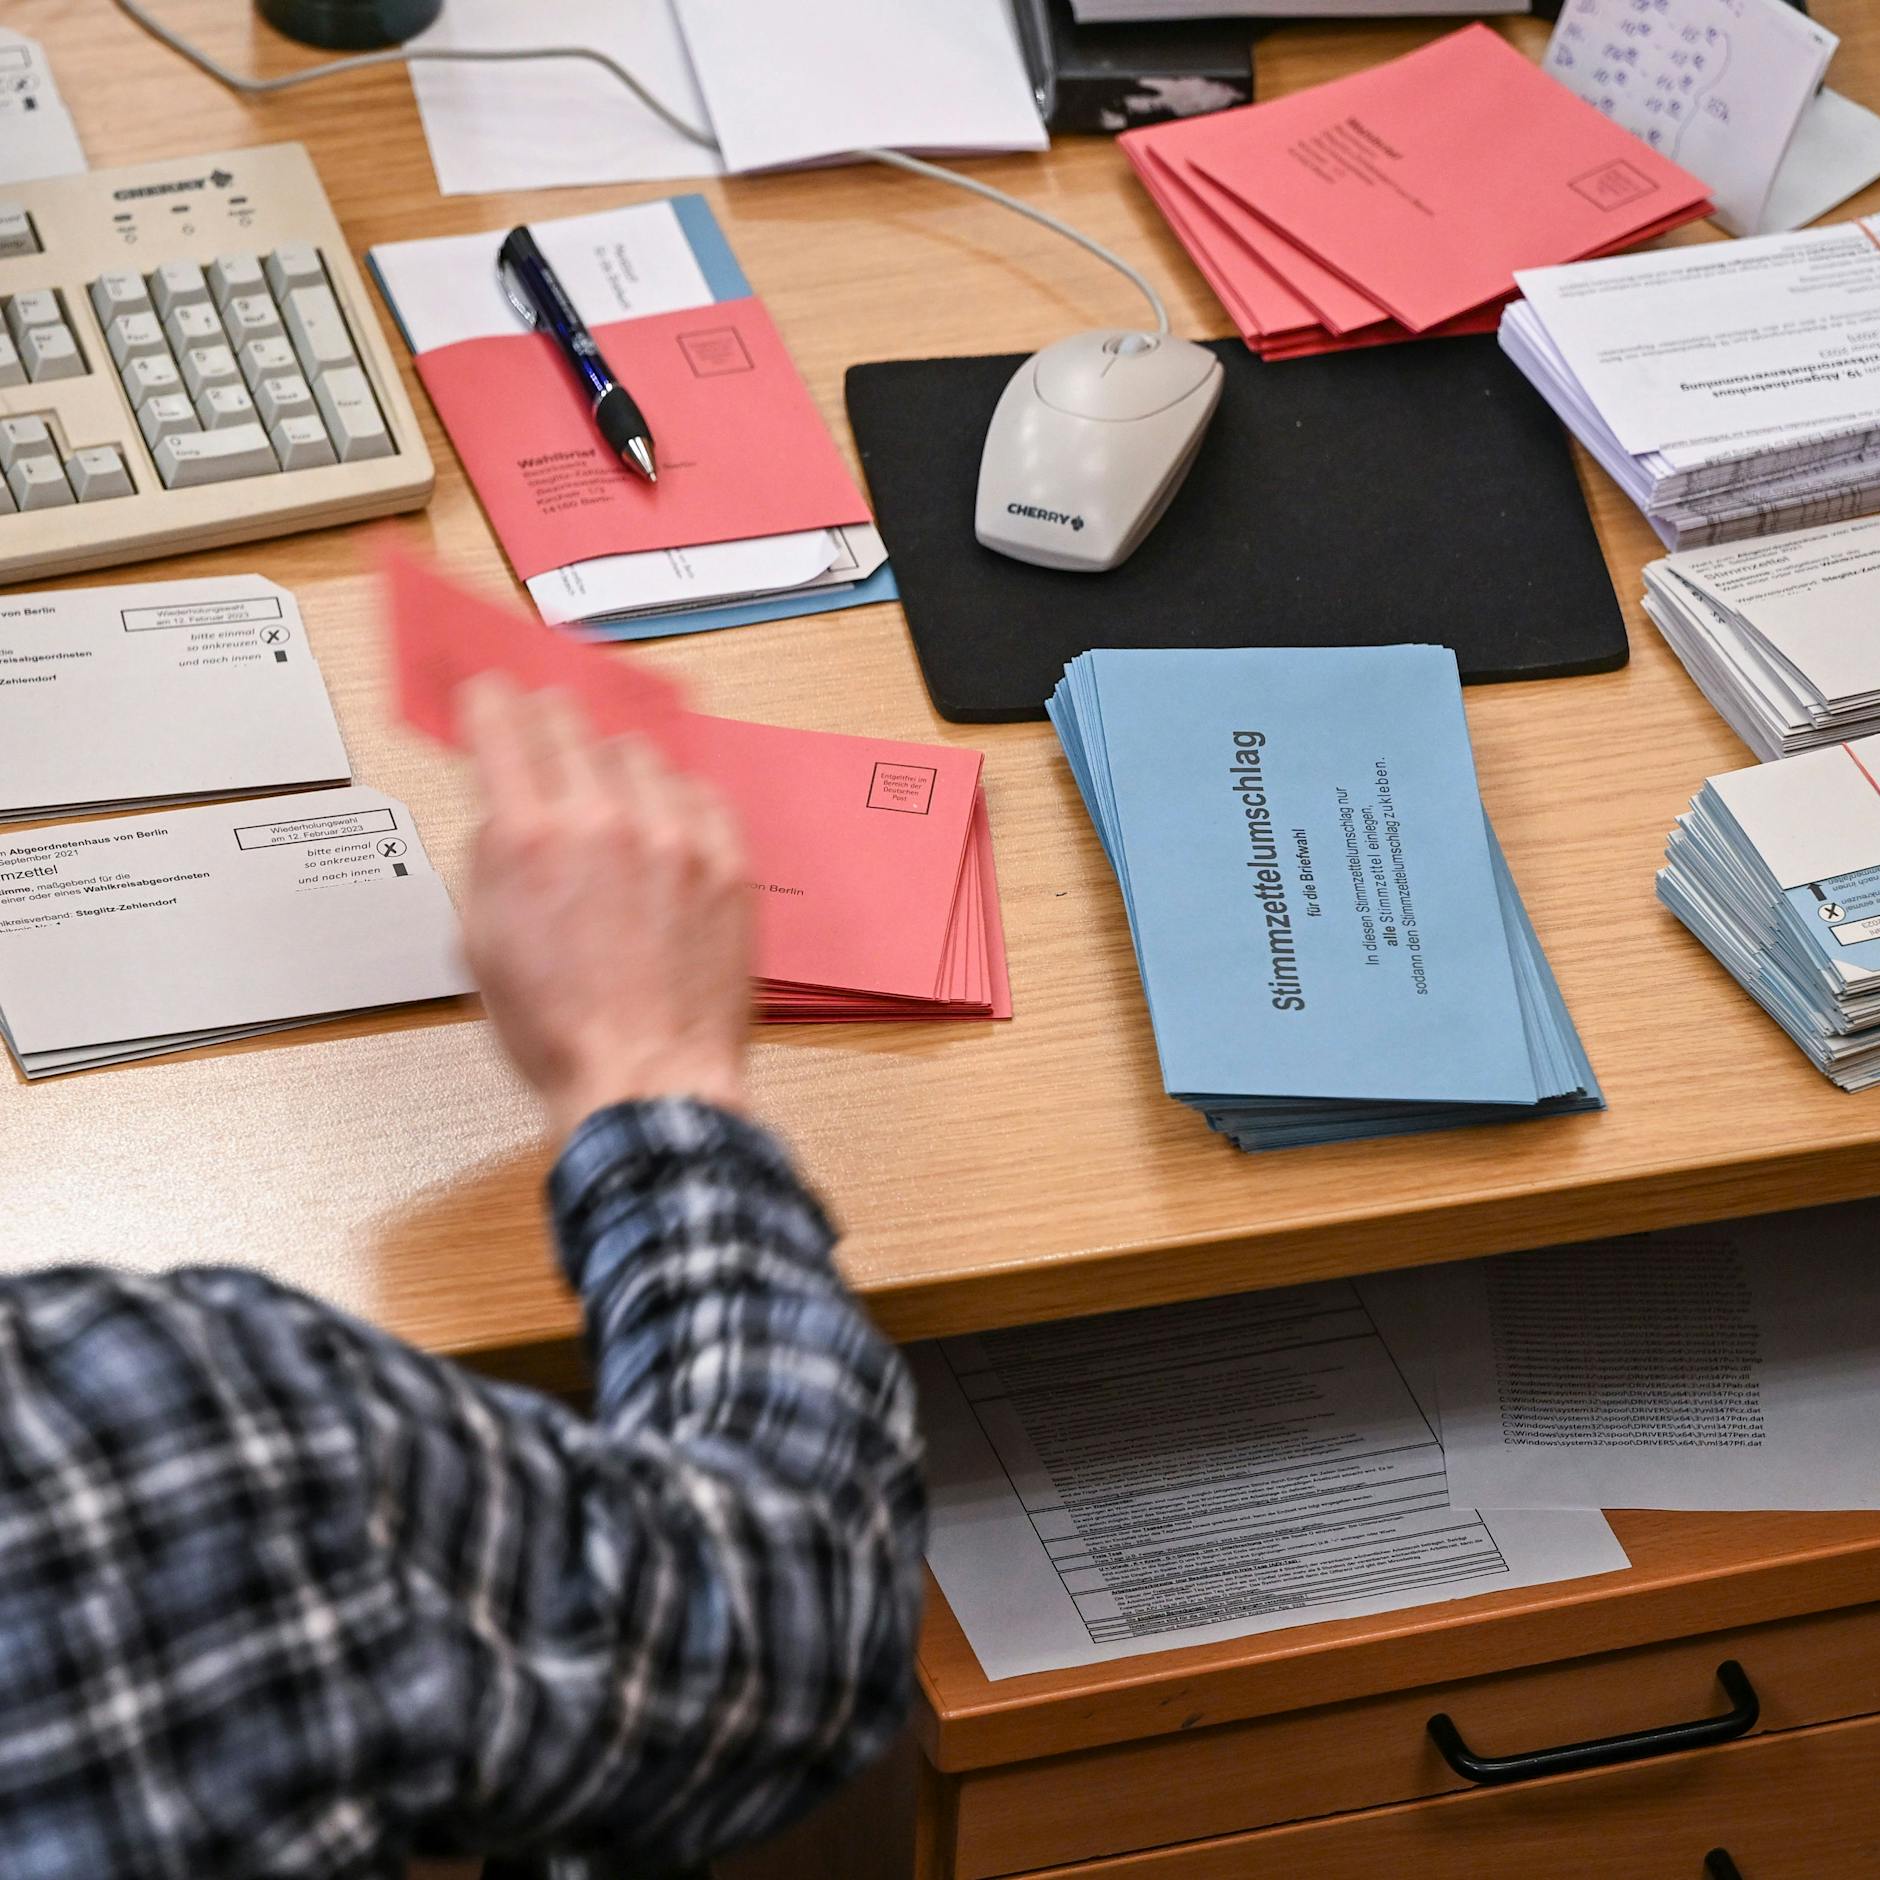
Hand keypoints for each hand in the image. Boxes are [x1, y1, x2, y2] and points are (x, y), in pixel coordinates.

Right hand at [458, 676, 750, 1140]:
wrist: (646, 1077)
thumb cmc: (561, 1031)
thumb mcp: (479, 944)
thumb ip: (486, 859)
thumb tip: (497, 808)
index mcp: (529, 837)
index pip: (502, 723)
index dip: (489, 701)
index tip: (489, 695)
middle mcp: (605, 821)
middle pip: (571, 721)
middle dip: (548, 723)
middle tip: (544, 735)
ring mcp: (674, 838)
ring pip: (639, 753)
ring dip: (615, 767)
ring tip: (608, 803)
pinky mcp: (726, 862)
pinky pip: (699, 792)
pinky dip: (675, 800)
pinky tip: (663, 825)